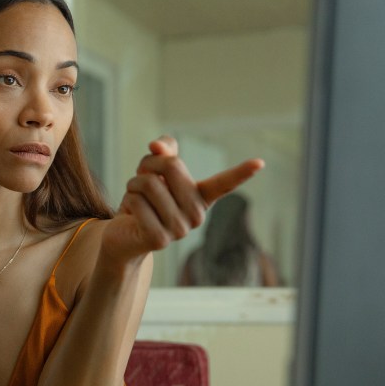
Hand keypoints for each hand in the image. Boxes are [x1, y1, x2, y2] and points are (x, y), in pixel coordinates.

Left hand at [105, 136, 263, 259]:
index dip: (241, 172)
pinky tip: (130, 214)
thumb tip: (156, 146)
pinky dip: (127, 200)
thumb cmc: (144, 199)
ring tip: (136, 197)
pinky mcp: (160, 239)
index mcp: (200, 197)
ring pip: (149, 183)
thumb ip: (162, 150)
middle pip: (172, 166)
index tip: (259, 162)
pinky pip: (137, 202)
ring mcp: (180, 230)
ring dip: (133, 184)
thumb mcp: (153, 169)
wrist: (124, 236)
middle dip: (148, 163)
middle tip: (141, 177)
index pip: (223, 183)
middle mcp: (196, 215)